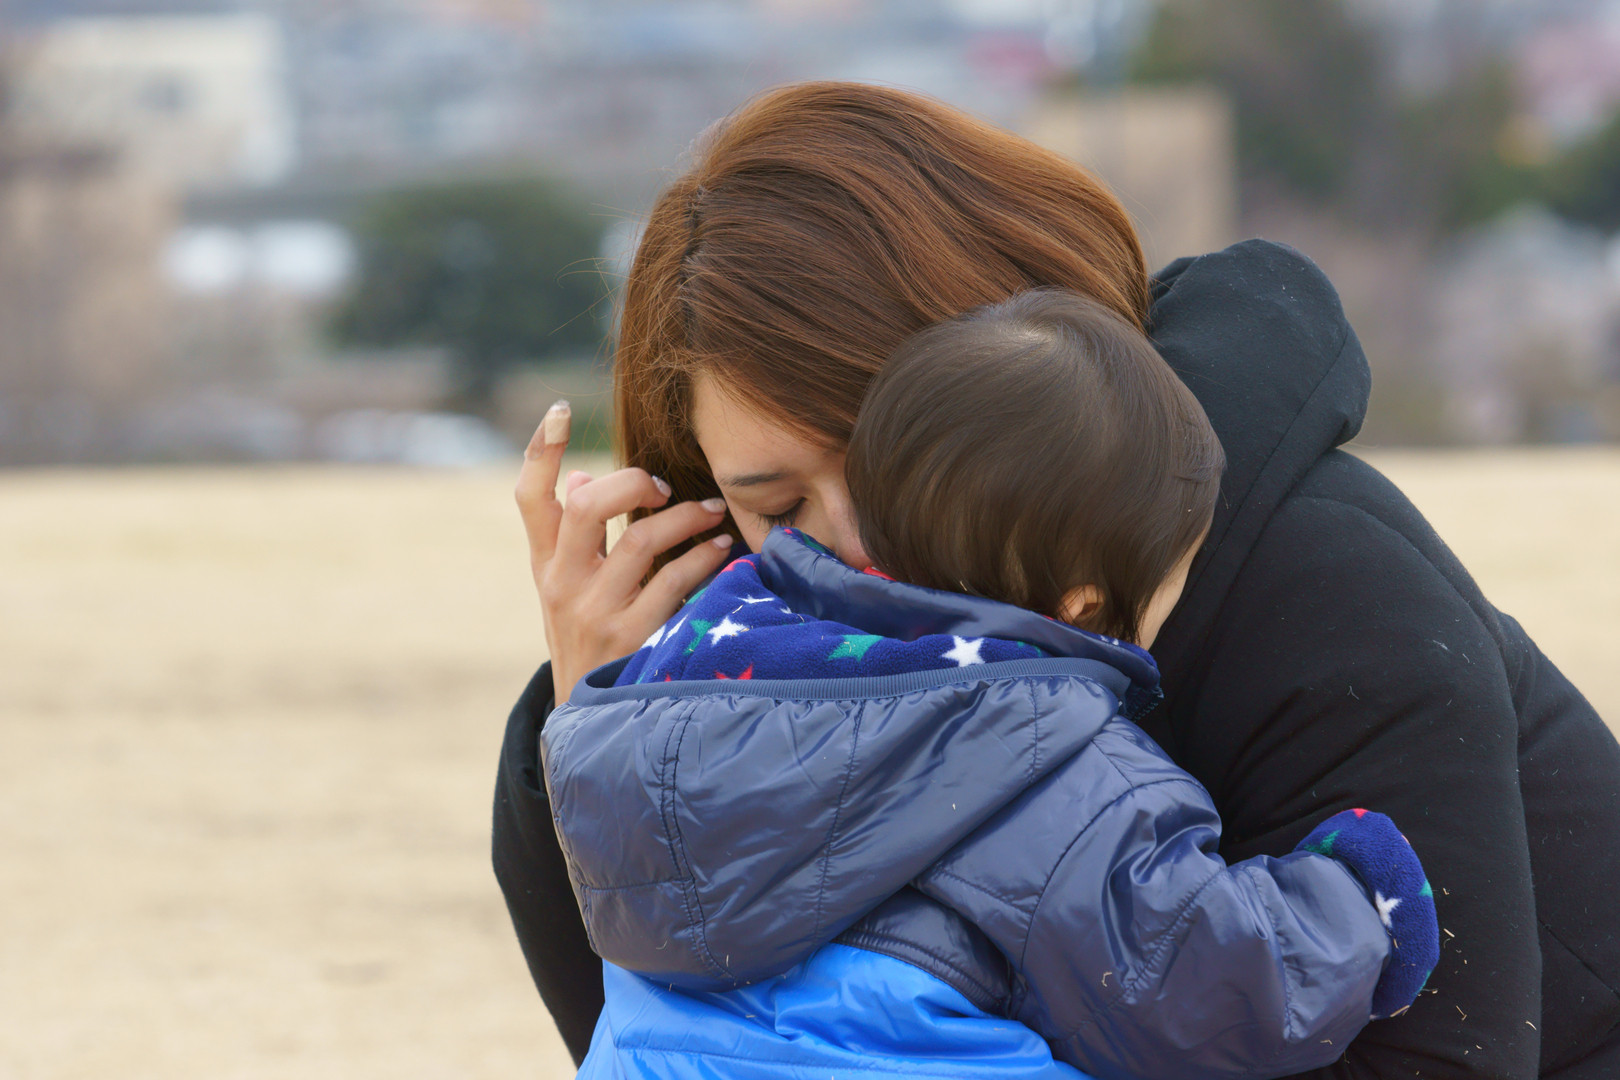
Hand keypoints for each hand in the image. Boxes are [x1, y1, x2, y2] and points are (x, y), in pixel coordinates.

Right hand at [515, 402, 732, 702]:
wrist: (589, 725)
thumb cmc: (589, 641)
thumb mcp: (569, 591)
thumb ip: (574, 538)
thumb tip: (582, 475)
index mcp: (544, 565)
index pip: (529, 497)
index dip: (540, 450)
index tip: (561, 409)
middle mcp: (561, 585)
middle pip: (585, 507)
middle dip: (631, 482)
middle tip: (661, 485)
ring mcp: (594, 613)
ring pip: (640, 539)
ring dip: (685, 516)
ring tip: (711, 511)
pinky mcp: (631, 638)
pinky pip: (674, 582)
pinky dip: (704, 558)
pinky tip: (723, 550)